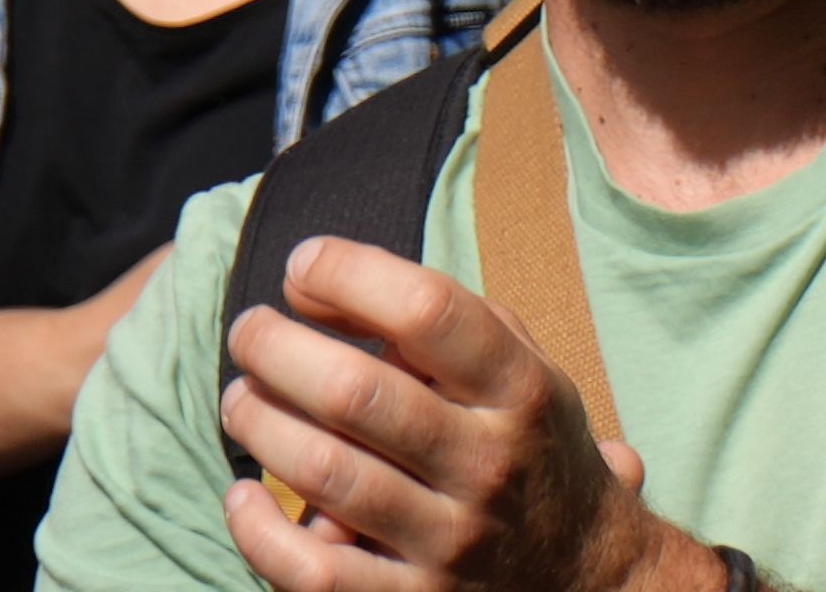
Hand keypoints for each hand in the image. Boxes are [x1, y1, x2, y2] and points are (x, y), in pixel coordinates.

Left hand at [224, 232, 703, 591]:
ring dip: (259, 423)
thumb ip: (441, 321)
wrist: (584, 576)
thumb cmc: (528, 448)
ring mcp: (449, 544)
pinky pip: (312, 573)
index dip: (349, 274)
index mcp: (521, 392)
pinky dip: (258, 531)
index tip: (305, 265)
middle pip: (357, 393)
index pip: (429, 311)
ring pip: (325, 474)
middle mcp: (488, 466)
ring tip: (241, 397)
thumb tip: (322, 286)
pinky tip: (244, 497)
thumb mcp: (520, 371)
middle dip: (277, 348)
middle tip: (249, 331)